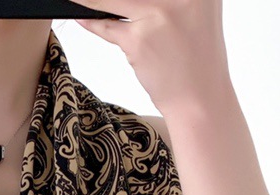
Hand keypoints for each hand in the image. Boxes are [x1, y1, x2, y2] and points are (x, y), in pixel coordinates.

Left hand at [74, 0, 231, 119]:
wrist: (200, 100)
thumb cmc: (194, 60)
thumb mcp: (193, 15)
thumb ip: (168, 0)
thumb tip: (127, 0)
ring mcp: (158, 14)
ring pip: (112, 0)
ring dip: (91, 1)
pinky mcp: (139, 39)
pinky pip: (107, 26)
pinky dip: (91, 21)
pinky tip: (79, 15)